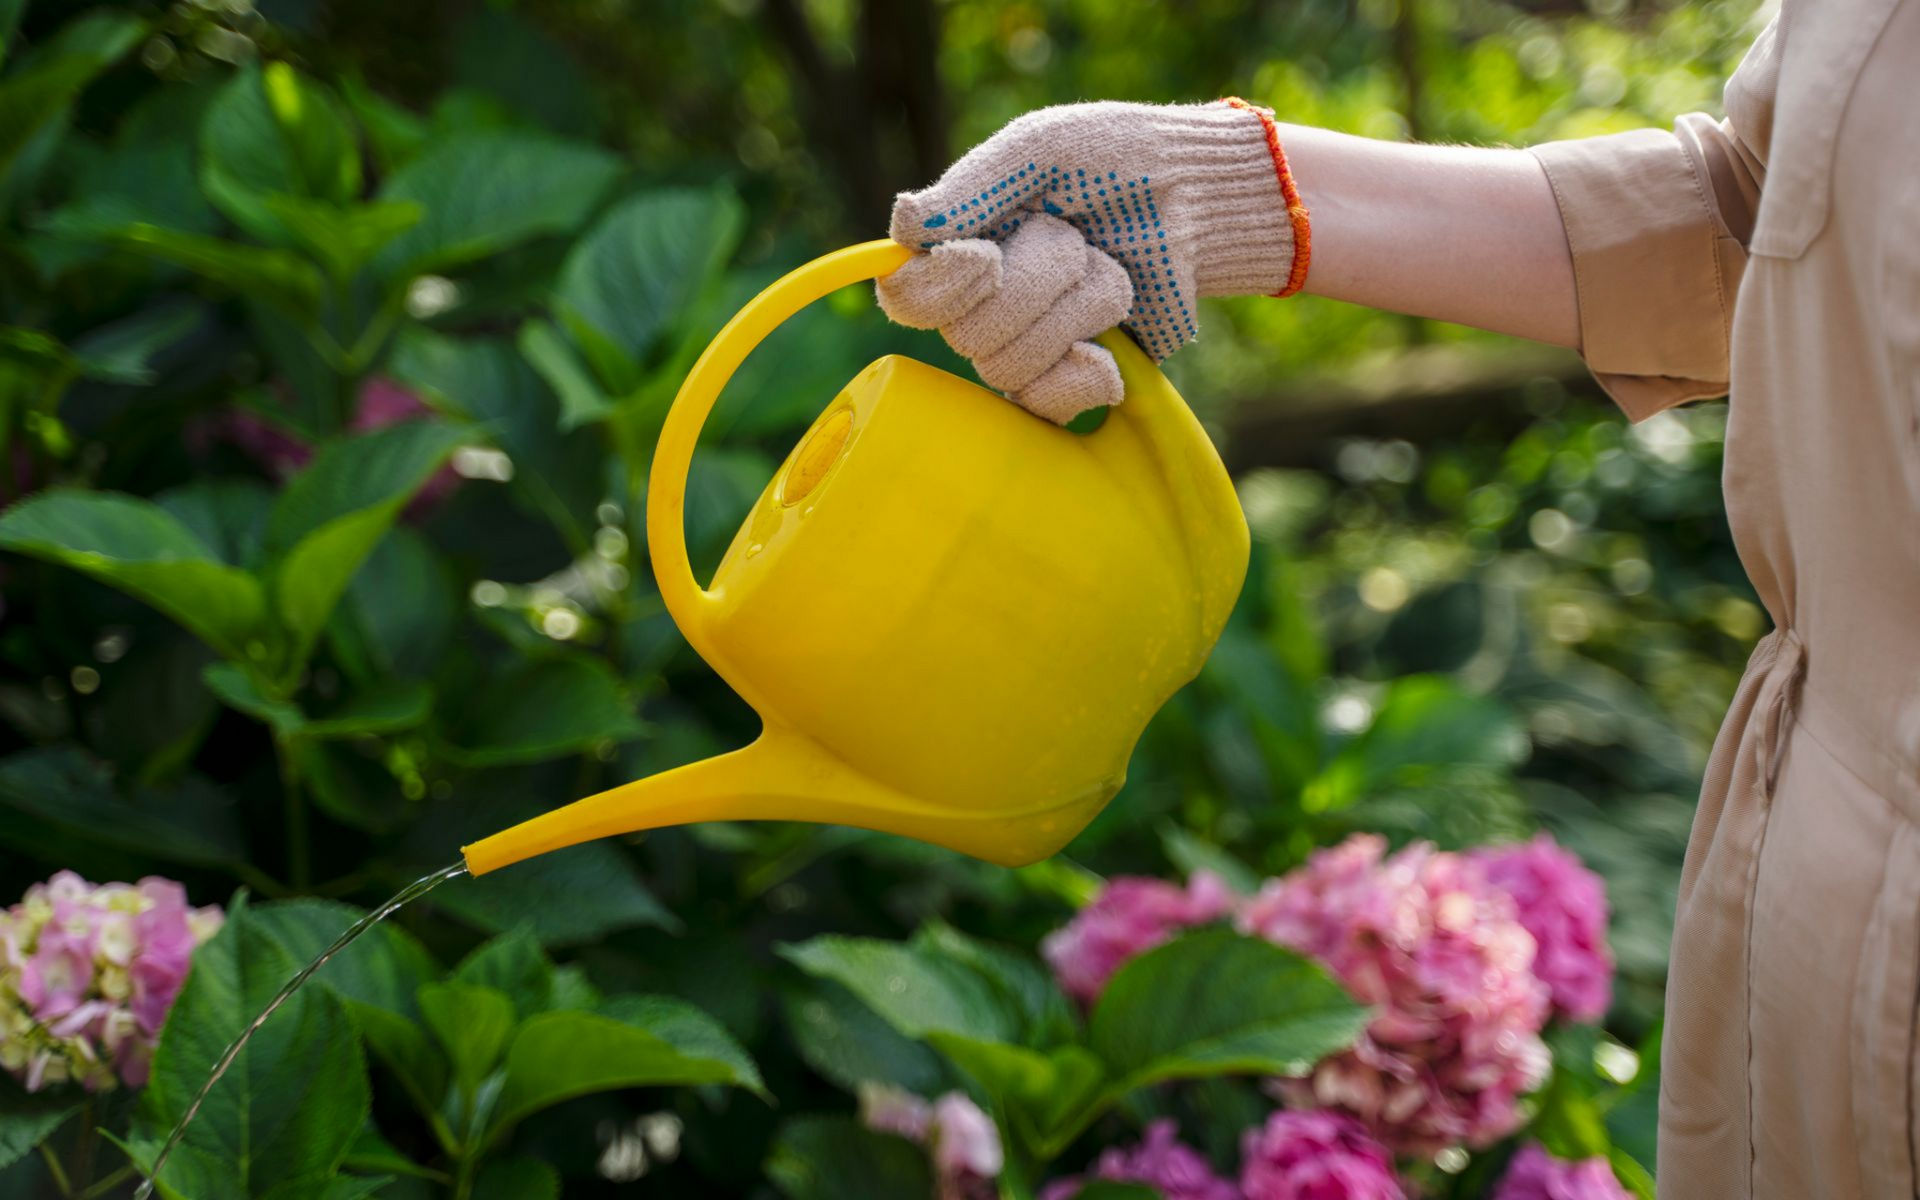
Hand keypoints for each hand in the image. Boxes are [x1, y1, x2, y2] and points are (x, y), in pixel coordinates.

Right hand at [877, 99, 1305, 422]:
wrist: (1197, 198)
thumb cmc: (1117, 157)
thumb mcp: (1041, 149)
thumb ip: (972, 187)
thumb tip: (902, 225)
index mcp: (960, 245)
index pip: (906, 296)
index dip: (939, 288)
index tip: (987, 256)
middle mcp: (982, 302)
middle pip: (966, 336)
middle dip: (1037, 282)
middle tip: (1077, 238)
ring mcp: (1026, 345)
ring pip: (1008, 369)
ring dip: (1074, 311)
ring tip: (1106, 269)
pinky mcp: (1071, 378)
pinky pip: (1045, 406)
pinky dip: (1084, 373)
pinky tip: (1108, 344)